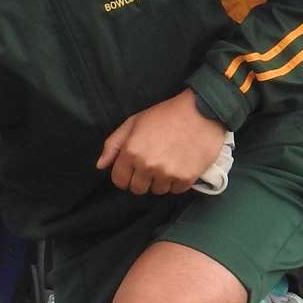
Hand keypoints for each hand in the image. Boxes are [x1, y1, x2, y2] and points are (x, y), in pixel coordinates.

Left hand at [97, 92, 228, 196]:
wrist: (202, 111)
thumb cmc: (166, 114)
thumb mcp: (134, 122)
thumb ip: (114, 144)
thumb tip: (101, 165)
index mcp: (131, 152)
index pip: (119, 180)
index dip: (124, 175)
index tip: (133, 169)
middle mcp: (147, 166)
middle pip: (137, 189)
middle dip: (141, 179)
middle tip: (152, 164)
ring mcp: (167, 174)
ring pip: (157, 190)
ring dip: (160, 180)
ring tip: (168, 162)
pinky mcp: (185, 179)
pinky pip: (175, 190)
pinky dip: (177, 181)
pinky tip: (180, 164)